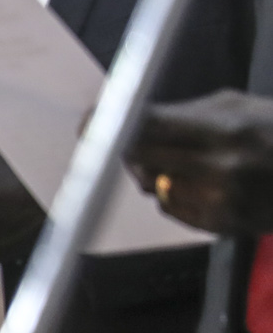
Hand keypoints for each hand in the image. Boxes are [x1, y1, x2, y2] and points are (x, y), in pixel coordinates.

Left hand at [127, 91, 272, 234]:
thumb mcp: (236, 107)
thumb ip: (181, 114)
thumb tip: (125, 118)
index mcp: (224, 129)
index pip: (147, 126)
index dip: (115, 124)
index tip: (95, 122)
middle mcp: (221, 166)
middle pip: (140, 158)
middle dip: (130, 148)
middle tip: (130, 142)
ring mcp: (221, 200)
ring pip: (151, 185)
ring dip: (155, 173)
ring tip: (186, 163)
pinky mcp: (222, 224)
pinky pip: (169, 207)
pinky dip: (174, 195)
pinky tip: (202, 185)